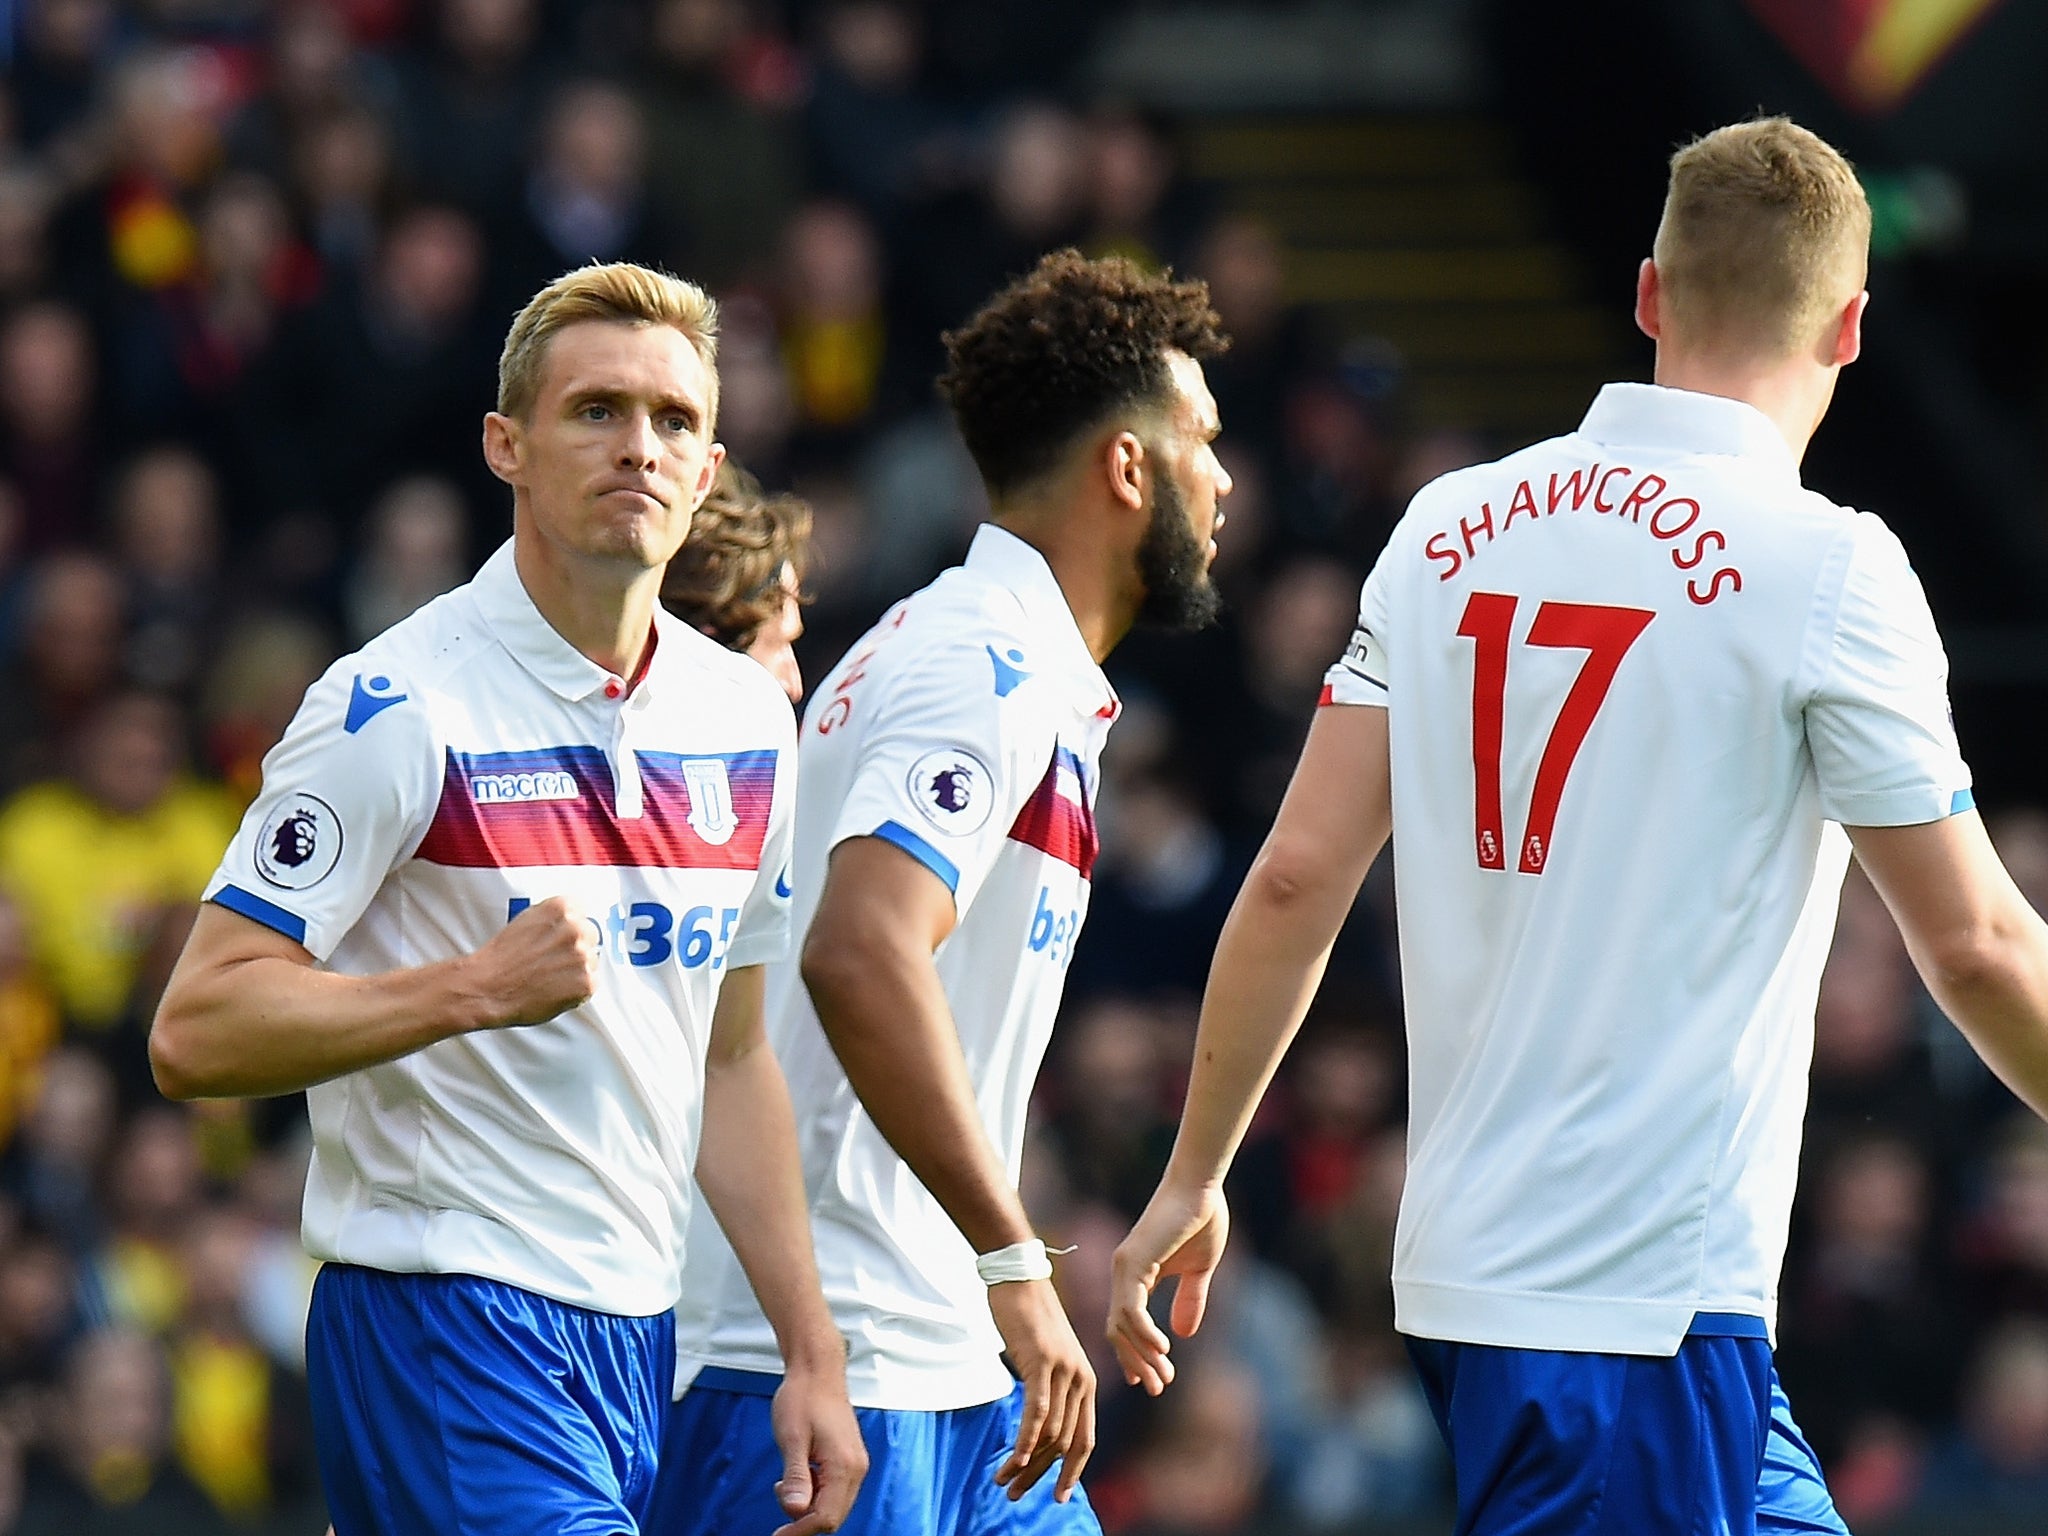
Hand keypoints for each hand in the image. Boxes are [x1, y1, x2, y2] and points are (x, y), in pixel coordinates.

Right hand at [468, 896, 599, 1027]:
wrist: (486, 987)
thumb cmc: (501, 957)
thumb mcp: (527, 920)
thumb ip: (553, 919)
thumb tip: (572, 921)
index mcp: (562, 908)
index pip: (582, 914)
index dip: (569, 930)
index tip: (559, 941)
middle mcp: (576, 928)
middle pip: (591, 936)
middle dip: (576, 948)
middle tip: (553, 962)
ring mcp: (583, 955)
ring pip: (592, 961)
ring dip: (576, 970)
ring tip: (550, 978)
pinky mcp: (586, 982)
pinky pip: (591, 984)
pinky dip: (577, 991)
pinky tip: (555, 990)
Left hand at [768, 1360, 866, 1535]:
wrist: (817, 1370)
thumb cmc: (802, 1398)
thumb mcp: (792, 1437)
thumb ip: (796, 1476)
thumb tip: (794, 1510)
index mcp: (844, 1466)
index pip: (826, 1517)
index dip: (799, 1531)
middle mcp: (856, 1468)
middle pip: (832, 1516)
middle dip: (803, 1518)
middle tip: (780, 1490)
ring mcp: (855, 1463)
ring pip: (833, 1505)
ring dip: (808, 1503)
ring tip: (786, 1477)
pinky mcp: (848, 1459)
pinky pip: (833, 1490)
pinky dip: (814, 1491)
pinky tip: (799, 1471)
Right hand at [987, 1276, 1094, 1502]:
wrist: (1020, 1279)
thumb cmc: (1029, 1319)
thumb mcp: (1048, 1359)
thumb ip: (1051, 1390)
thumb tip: (1041, 1429)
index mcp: (1086, 1382)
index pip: (1084, 1438)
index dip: (1072, 1472)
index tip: (1058, 1496)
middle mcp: (1081, 1379)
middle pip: (1065, 1442)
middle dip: (1041, 1475)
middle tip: (1016, 1495)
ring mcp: (1063, 1370)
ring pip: (1049, 1433)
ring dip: (1025, 1463)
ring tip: (1003, 1480)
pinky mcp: (1042, 1362)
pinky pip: (1036, 1411)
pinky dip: (1024, 1441)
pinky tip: (1012, 1460)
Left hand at [1108, 1181, 1229, 1395]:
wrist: (1201, 1187)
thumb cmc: (1200, 1220)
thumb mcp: (1198, 1271)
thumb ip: (1190, 1299)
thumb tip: (1185, 1333)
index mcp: (1136, 1277)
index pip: (1124, 1325)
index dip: (1134, 1354)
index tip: (1149, 1380)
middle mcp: (1123, 1274)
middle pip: (1117, 1332)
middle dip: (1137, 1363)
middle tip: (1157, 1388)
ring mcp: (1125, 1268)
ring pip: (1120, 1326)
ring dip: (1142, 1356)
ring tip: (1163, 1377)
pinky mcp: (1134, 1263)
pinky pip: (1131, 1310)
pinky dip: (1144, 1334)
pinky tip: (1163, 1349)